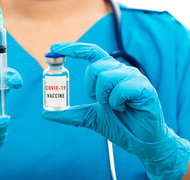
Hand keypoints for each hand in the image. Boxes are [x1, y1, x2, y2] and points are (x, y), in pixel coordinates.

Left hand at [42, 42, 189, 179]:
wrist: (141, 141)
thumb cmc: (119, 125)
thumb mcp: (90, 117)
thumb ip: (70, 113)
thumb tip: (46, 114)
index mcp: (109, 73)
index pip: (91, 52)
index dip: (73, 48)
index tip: (54, 48)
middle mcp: (121, 70)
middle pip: (94, 67)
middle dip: (92, 89)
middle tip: (102, 103)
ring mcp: (133, 77)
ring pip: (105, 78)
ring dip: (105, 99)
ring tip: (116, 107)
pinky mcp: (144, 87)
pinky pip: (120, 89)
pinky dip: (117, 103)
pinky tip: (126, 108)